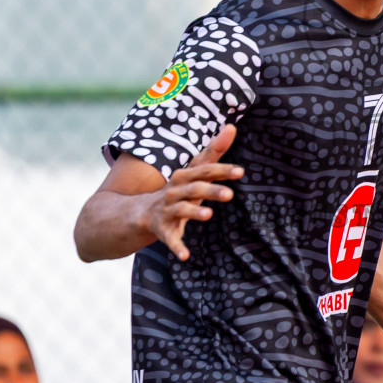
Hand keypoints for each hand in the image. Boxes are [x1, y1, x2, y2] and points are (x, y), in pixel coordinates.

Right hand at [136, 125, 242, 260]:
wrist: (141, 212)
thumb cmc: (179, 189)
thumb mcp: (195, 172)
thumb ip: (214, 152)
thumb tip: (232, 127)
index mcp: (185, 176)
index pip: (205, 170)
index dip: (222, 170)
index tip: (241, 171)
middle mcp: (175, 191)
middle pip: (195, 188)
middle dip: (211, 190)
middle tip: (230, 195)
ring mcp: (167, 210)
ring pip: (181, 209)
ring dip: (194, 212)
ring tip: (208, 215)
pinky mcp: (162, 229)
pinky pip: (169, 238)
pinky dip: (177, 246)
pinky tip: (186, 256)